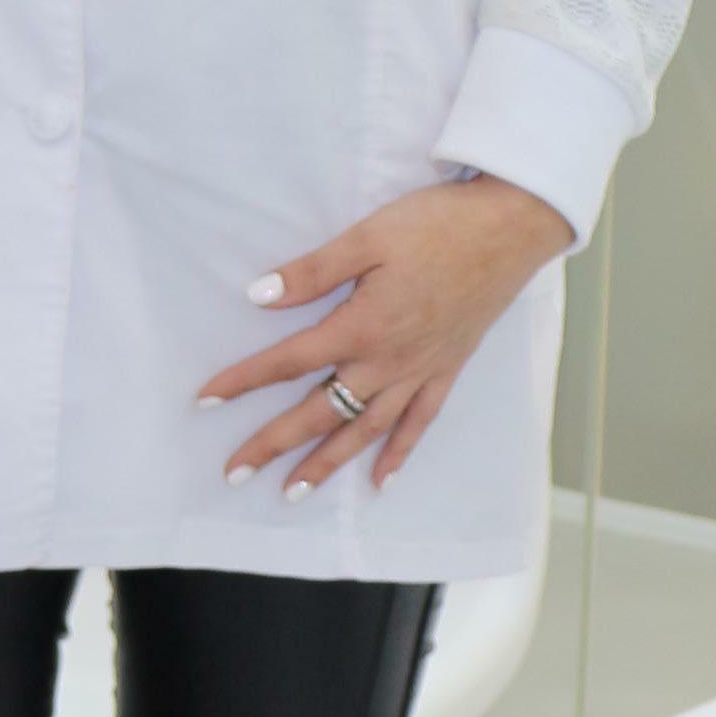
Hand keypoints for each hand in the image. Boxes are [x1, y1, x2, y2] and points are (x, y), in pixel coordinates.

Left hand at [199, 175, 575, 497]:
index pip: (289, 361)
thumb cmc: (438, 225)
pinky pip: (419, 423)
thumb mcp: (367, 237)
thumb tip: (259, 296)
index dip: (244, 380)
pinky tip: (380, 481)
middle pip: (321, 411)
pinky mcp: (447, 369)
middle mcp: (388, 361)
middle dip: (275, 444)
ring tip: (293, 492)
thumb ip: (313, 271)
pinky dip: (399, 454)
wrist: (511, 228)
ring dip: (328, 463)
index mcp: (361, 326)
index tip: (204, 399)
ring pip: (366, 429)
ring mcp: (420, 370)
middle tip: (234, 472)